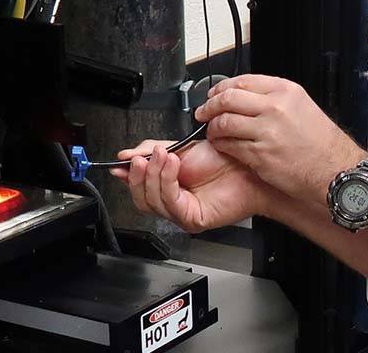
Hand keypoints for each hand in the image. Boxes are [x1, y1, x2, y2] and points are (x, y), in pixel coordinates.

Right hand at [109, 140, 272, 232]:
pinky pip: (170, 203)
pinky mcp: (192, 219)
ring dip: (154, 175)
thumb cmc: (224, 159)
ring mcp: (181, 212)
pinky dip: (167, 182)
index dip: (127, 176)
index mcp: (167, 185)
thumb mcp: (180, 148)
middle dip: (138, 176)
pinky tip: (173, 165)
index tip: (120, 164)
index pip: (138, 187)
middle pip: (140, 199)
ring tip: (163, 155)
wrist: (248, 167)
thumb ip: (152, 151)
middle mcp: (172, 201)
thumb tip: (126, 156)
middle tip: (141, 158)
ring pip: (152, 202)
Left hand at [195, 74, 366, 203]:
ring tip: (213, 132)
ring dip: (213, 127)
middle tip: (203, 112)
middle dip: (210, 105)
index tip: (214, 95)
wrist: (335, 171)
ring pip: (225, 121)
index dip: (221, 88)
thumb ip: (273, 99)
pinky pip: (230, 145)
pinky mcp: (261, 154)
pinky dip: (221, 145)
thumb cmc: (321, 145)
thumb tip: (245, 97)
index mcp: (285, 91)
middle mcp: (275, 108)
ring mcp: (267, 131)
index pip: (242, 81)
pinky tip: (223, 146)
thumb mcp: (301, 107)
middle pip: (228, 98)